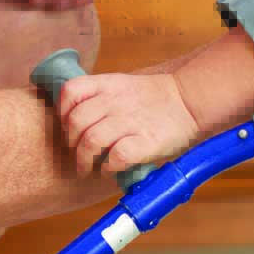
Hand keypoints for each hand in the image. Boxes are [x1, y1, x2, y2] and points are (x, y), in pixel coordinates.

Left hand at [56, 71, 201, 176]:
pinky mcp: (146, 141)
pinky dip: (108, 167)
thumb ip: (101, 99)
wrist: (190, 100)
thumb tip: (76, 124)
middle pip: (76, 121)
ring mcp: (130, 121)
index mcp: (109, 85)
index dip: (62, 112)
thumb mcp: (124, 87)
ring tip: (88, 168)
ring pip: (91, 140)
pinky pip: (116, 156)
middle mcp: (115, 101)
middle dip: (71, 143)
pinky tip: (110, 169)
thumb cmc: (155, 100)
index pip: (71, 91)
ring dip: (84, 159)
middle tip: (77, 155)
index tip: (68, 127)